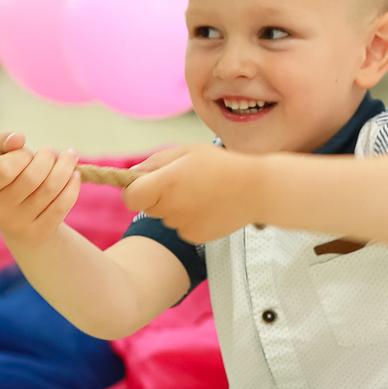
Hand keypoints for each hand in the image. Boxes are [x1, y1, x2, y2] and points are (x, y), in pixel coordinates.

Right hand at [0, 133, 81, 244]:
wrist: (21, 228)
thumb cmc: (11, 184)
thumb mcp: (1, 162)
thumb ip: (5, 144)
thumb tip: (18, 138)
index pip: (4, 168)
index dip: (21, 156)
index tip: (27, 153)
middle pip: (32, 178)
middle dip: (47, 158)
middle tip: (51, 152)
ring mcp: (19, 223)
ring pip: (50, 189)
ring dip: (65, 167)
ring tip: (70, 157)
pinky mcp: (40, 232)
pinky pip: (62, 205)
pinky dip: (72, 186)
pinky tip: (75, 175)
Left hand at [120, 143, 266, 243]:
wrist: (257, 189)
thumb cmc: (220, 164)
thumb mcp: (187, 151)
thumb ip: (155, 162)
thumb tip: (131, 175)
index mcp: (167, 182)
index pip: (131, 196)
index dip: (134, 190)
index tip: (145, 184)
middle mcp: (172, 207)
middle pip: (148, 207)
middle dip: (158, 196)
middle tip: (183, 183)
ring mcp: (184, 225)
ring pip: (166, 218)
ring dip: (176, 207)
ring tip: (202, 193)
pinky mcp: (195, 237)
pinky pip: (181, 228)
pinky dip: (190, 219)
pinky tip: (209, 207)